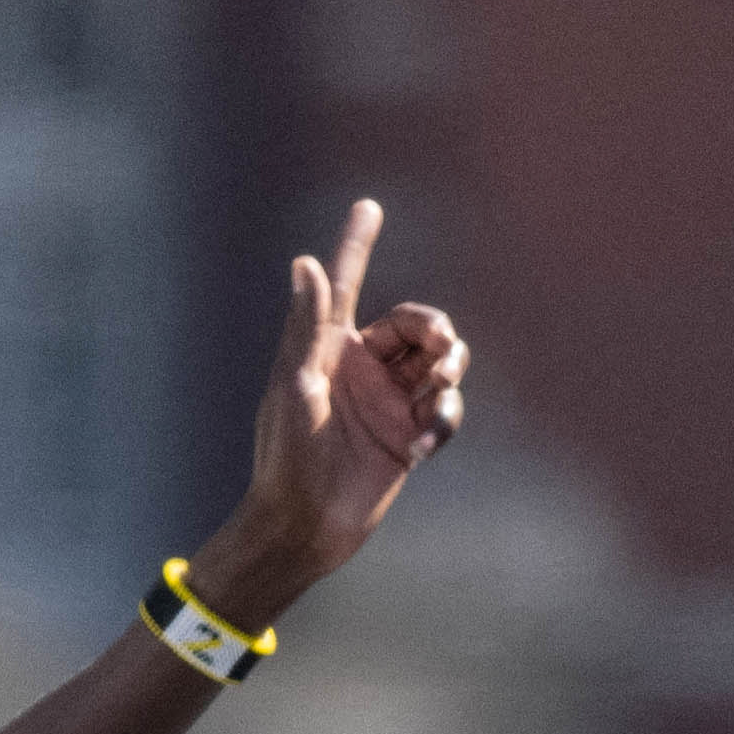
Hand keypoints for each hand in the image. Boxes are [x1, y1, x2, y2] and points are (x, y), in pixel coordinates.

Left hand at [203, 199, 465, 625]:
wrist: (304, 527)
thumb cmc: (286, 457)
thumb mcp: (295, 387)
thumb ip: (307, 326)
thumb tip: (305, 263)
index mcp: (329, 349)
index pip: (348, 285)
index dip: (357, 245)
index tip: (368, 206)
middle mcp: (363, 369)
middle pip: (418, 324)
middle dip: (436, 330)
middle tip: (440, 352)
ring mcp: (389, 402)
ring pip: (441, 364)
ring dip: (448, 372)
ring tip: (435, 396)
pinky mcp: (409, 435)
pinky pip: (445, 411)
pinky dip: (442, 421)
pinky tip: (420, 446)